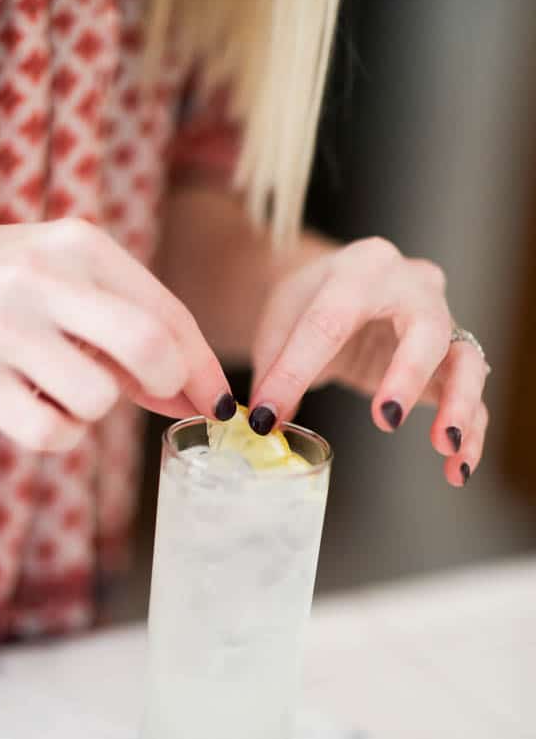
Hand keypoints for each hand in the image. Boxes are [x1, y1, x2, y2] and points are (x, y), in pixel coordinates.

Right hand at [0, 219, 232, 450]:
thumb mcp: (64, 283)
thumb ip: (129, 331)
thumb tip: (198, 398)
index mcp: (78, 245)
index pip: (167, 314)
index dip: (203, 367)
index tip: (218, 403)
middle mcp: (43, 277)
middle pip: (150, 347)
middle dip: (167, 384)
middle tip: (149, 392)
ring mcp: (4, 326)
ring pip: (99, 399)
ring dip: (92, 407)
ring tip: (58, 383)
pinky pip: (52, 433)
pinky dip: (56, 433)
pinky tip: (30, 405)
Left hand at [250, 237, 488, 486]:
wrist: (337, 286)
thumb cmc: (309, 302)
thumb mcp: (280, 321)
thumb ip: (275, 369)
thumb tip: (269, 420)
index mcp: (360, 270)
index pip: (328, 322)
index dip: (294, 373)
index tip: (266, 417)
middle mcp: (411, 287)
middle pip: (426, 328)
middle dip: (409, 375)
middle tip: (387, 420)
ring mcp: (441, 321)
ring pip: (466, 360)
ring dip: (459, 404)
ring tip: (443, 445)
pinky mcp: (450, 359)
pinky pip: (472, 395)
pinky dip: (471, 433)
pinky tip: (457, 468)